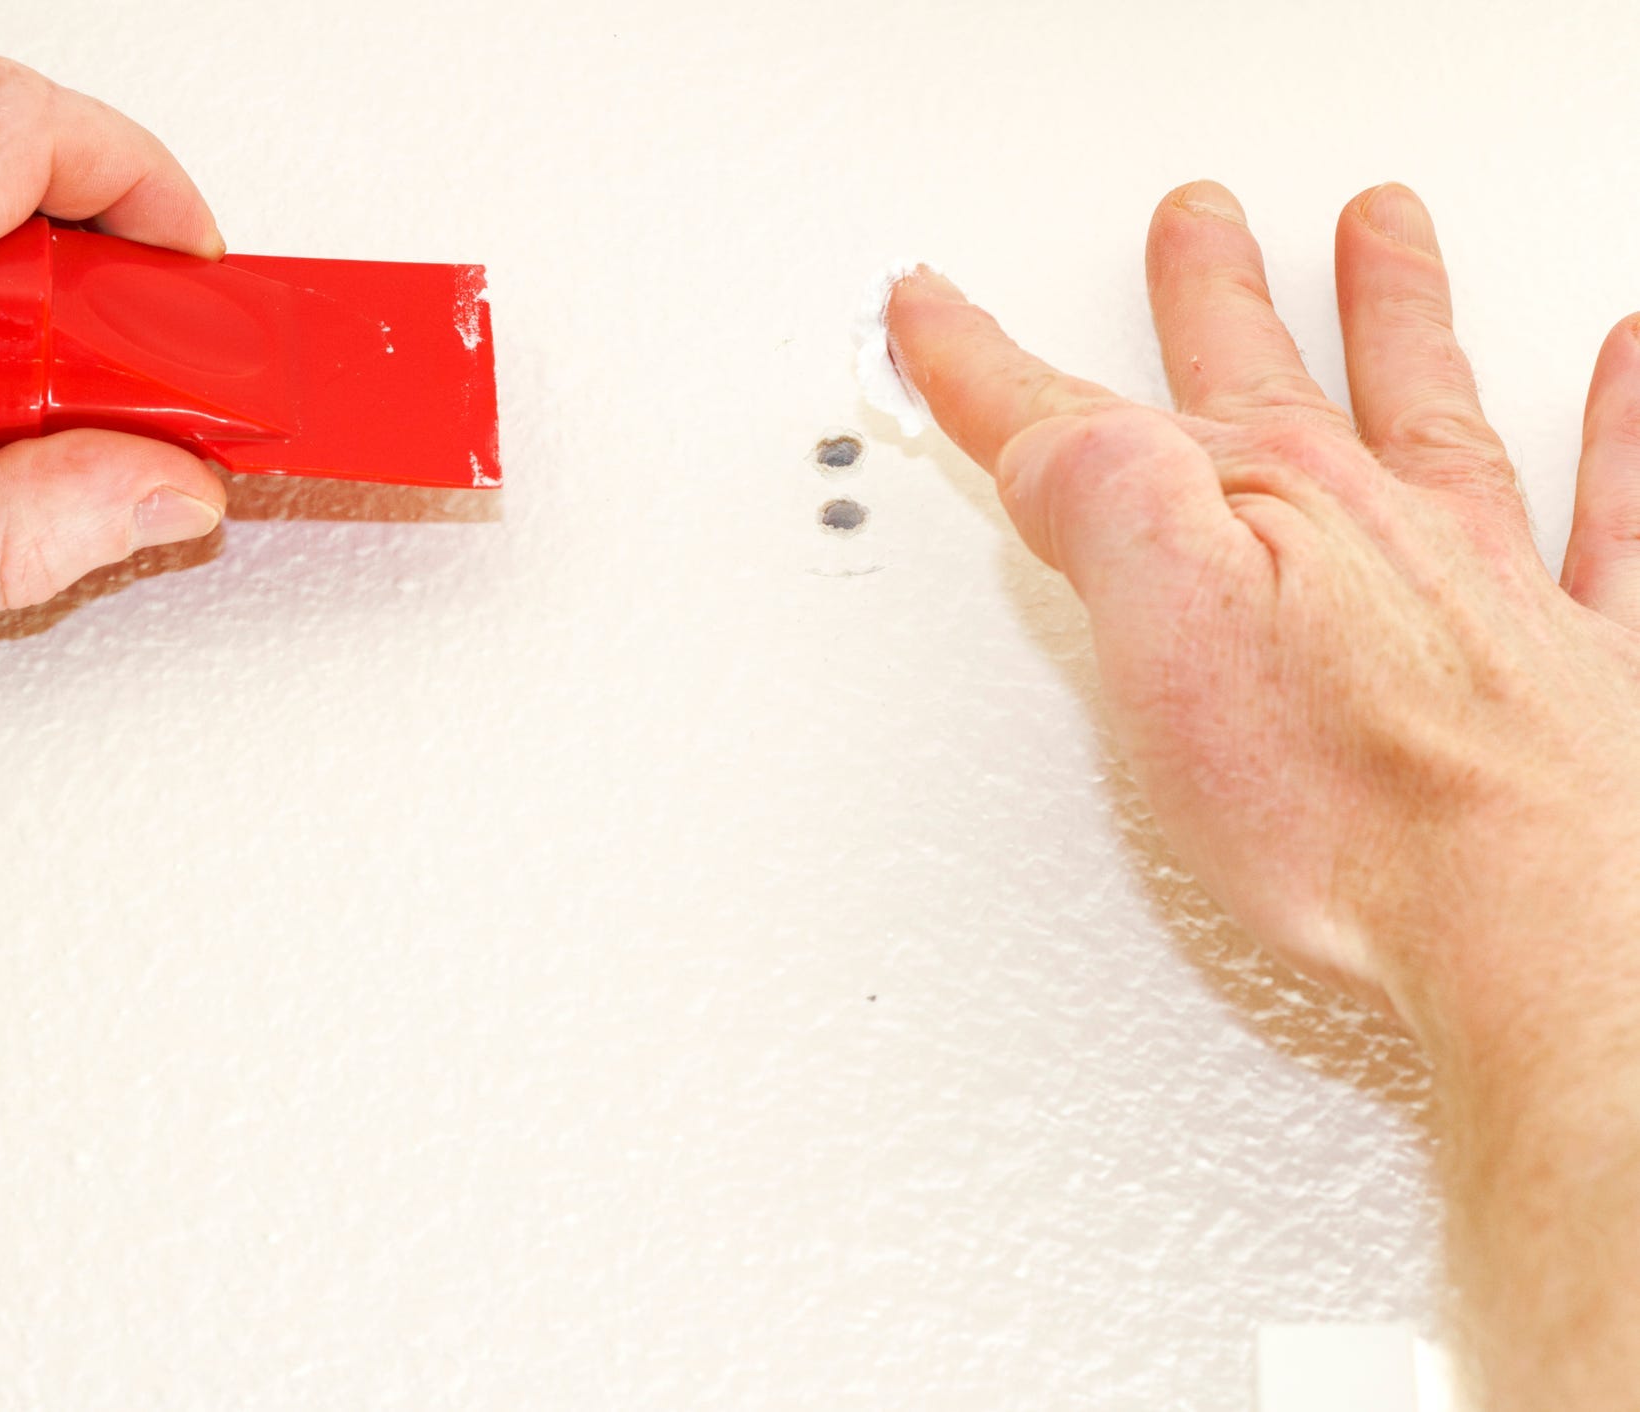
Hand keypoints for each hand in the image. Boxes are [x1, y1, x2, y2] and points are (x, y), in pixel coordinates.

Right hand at [886, 182, 1639, 1050]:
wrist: (1540, 922)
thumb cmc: (1356, 811)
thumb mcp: (1161, 639)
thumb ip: (1096, 504)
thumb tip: (1044, 431)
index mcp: (1259, 512)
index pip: (1080, 420)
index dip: (984, 362)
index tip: (929, 311)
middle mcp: (1376, 523)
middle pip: (1270, 377)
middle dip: (1213, 293)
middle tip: (1194, 222)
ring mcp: (1483, 581)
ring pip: (1432, 402)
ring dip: (1394, 309)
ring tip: (1379, 231)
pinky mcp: (1578, 660)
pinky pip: (1614, 508)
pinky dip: (1618, 423)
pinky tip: (1619, 361)